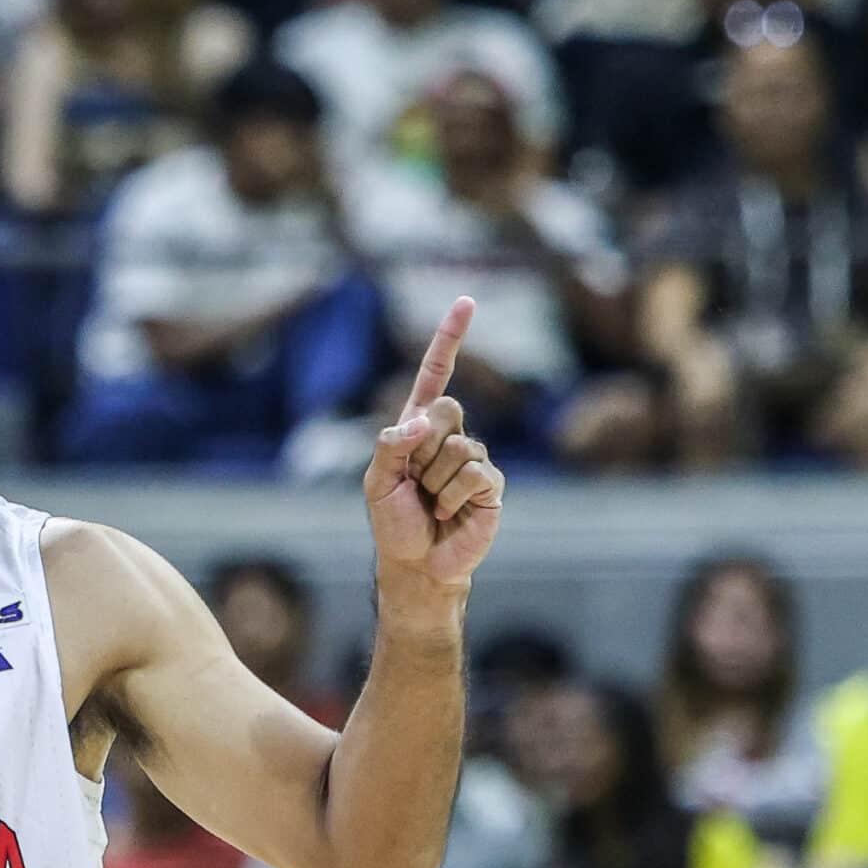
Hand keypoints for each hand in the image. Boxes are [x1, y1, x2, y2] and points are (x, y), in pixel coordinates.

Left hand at [362, 296, 504, 595]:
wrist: (416, 565)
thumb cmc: (393, 522)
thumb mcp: (376, 482)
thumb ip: (389, 444)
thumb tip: (420, 420)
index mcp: (419, 427)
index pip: (436, 374)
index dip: (450, 338)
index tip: (466, 302)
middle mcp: (451, 436)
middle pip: (447, 409)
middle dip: (422, 448)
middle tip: (415, 482)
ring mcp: (475, 458)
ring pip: (457, 448)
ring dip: (433, 482)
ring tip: (431, 504)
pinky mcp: (491, 484)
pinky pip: (473, 474)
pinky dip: (451, 497)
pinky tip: (450, 514)